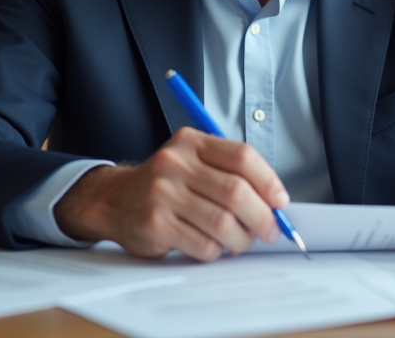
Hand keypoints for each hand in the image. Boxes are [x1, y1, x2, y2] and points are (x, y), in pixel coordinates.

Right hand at [53, 127, 287, 260]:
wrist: (115, 199)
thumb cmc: (165, 183)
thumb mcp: (192, 161)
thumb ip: (228, 172)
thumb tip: (274, 201)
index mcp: (191, 142)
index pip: (241, 156)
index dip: (268, 181)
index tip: (279, 201)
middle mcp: (175, 163)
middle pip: (236, 192)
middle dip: (261, 216)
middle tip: (269, 230)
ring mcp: (162, 193)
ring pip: (222, 223)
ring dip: (240, 239)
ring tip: (240, 241)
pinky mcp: (155, 224)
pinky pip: (203, 244)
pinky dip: (216, 251)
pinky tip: (212, 246)